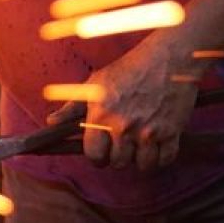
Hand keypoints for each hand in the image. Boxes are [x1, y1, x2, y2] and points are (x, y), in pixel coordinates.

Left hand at [47, 41, 198, 171]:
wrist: (168, 57)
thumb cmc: (129, 68)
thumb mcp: (96, 83)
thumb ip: (72, 106)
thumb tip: (51, 122)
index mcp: (102, 114)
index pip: (94, 155)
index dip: (97, 156)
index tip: (103, 151)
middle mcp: (123, 126)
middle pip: (118, 162)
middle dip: (118, 157)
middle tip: (123, 146)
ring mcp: (149, 130)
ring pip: (142, 165)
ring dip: (141, 159)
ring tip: (140, 147)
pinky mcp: (171, 131)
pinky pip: (165, 160)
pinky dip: (162, 158)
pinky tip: (158, 146)